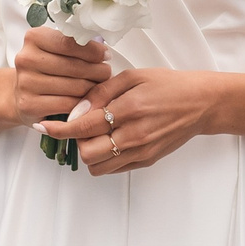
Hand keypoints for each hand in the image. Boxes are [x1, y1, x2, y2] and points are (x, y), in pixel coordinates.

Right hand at [11, 27, 110, 129]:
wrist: (20, 93)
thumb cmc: (45, 68)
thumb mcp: (55, 50)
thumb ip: (75, 46)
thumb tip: (104, 53)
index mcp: (33, 38)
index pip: (69, 43)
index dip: (93, 50)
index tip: (105, 56)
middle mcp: (26, 59)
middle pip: (74, 66)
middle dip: (97, 70)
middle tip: (106, 73)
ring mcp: (26, 82)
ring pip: (75, 87)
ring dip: (94, 88)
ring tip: (99, 86)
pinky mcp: (29, 104)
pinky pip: (68, 105)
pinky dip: (82, 104)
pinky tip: (87, 101)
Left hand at [49, 67, 220, 175]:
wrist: (201, 104)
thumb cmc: (167, 85)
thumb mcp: (132, 77)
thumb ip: (101, 92)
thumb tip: (76, 110)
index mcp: (129, 109)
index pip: (83, 126)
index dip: (59, 128)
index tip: (43, 125)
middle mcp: (135, 135)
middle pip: (88, 153)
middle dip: (75, 140)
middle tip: (78, 125)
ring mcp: (142, 151)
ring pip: (98, 166)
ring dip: (89, 152)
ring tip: (94, 134)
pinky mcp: (147, 160)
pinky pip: (114, 169)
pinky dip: (104, 158)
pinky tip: (108, 140)